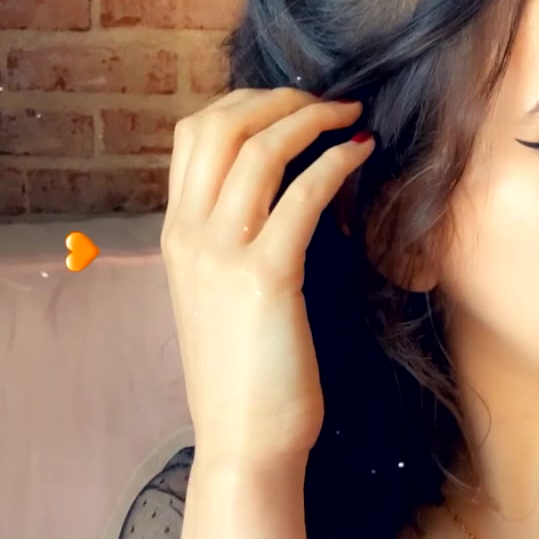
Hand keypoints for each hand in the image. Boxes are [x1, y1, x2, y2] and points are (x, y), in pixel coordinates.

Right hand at [162, 88, 372, 462]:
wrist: (244, 440)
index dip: (244, 102)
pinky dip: (336, 163)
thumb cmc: (243, 371)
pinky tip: (361, 154)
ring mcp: (222, 254)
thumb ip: (232, 241)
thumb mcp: (220, 293)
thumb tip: (279, 193)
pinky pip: (302, 196)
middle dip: (278, 98)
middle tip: (326, 103)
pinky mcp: (267, 277)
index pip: (192, 134)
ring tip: (349, 117)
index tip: (291, 104)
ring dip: (311, 119)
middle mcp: (190, 234)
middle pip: (221, 125)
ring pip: (259, 149)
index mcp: (176, 235)